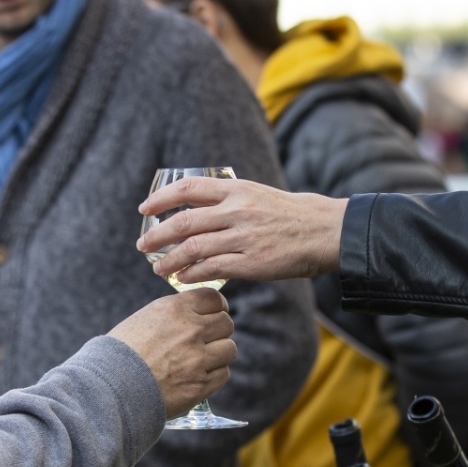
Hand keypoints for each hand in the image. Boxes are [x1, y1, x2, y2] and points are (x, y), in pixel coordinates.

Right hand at [108, 290, 237, 417]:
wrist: (109, 387)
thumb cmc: (120, 353)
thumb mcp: (144, 319)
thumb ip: (174, 315)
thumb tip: (198, 315)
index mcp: (173, 309)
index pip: (214, 299)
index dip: (218, 307)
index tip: (215, 315)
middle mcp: (189, 331)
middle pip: (226, 323)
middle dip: (218, 331)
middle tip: (207, 341)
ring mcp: (197, 359)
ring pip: (229, 349)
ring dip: (219, 354)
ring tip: (201, 361)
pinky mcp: (200, 385)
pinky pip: (223, 374)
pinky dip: (214, 375)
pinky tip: (197, 377)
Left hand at [136, 176, 347, 284]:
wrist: (325, 231)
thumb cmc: (292, 214)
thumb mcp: (258, 194)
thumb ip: (229, 200)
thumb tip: (197, 209)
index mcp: (237, 189)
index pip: (188, 189)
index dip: (161, 198)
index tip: (145, 210)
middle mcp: (237, 210)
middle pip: (184, 222)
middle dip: (157, 235)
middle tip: (142, 245)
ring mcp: (243, 238)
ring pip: (193, 248)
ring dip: (170, 260)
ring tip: (157, 268)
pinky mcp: (252, 263)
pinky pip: (212, 269)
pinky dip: (192, 274)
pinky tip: (183, 277)